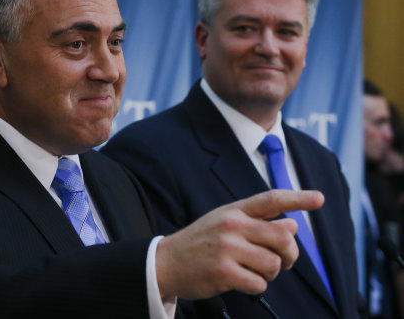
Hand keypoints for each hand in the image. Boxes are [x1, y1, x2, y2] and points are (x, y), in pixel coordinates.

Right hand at [155, 189, 324, 300]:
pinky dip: (256, 287)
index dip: (298, 198)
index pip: (271, 199)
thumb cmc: (200, 243)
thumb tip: (292, 226)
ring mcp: (227, 248)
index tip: (319, 199)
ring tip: (253, 272)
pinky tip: (241, 282)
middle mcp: (232, 225)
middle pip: (284, 236)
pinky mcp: (224, 272)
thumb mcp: (224, 223)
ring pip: (274, 264)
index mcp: (234, 210)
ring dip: (271, 274)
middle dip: (290, 254)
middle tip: (283, 262)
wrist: (166, 262)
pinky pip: (260, 283)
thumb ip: (256, 222)